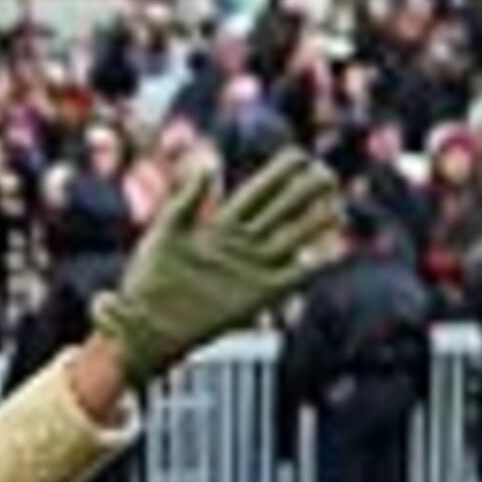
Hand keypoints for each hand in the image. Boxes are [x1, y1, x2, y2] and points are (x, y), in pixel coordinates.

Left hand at [90, 153, 345, 390]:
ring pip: (291, 239)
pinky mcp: (256, 297)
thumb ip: (187, 200)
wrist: (144, 327)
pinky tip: (332, 253)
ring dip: (314, 224)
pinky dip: (312, 267)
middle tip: (328, 175)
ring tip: (336, 206)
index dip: (280, 173)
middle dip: (306, 192)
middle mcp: (241, 244)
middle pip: (281, 211)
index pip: (258, 192)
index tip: (300, 155)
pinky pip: (292, 279)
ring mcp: (250, 269)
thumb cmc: (147, 280)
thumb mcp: (165, 233)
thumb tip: (210, 166)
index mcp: (220, 225)